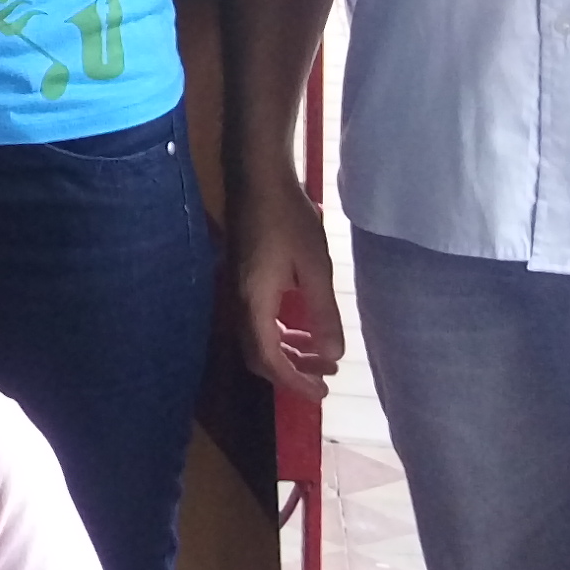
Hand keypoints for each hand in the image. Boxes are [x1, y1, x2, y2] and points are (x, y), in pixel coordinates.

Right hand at [229, 160, 347, 399]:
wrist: (257, 176)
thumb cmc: (288, 218)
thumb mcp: (315, 267)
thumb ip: (322, 314)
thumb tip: (332, 355)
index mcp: (254, 303)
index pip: (268, 358)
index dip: (293, 381)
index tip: (321, 393)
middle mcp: (239, 302)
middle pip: (258, 354)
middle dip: (291, 371)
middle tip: (325, 379)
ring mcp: (237, 289)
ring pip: (258, 337)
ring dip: (288, 351)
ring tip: (321, 355)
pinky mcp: (243, 278)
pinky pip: (258, 320)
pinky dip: (280, 332)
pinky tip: (301, 325)